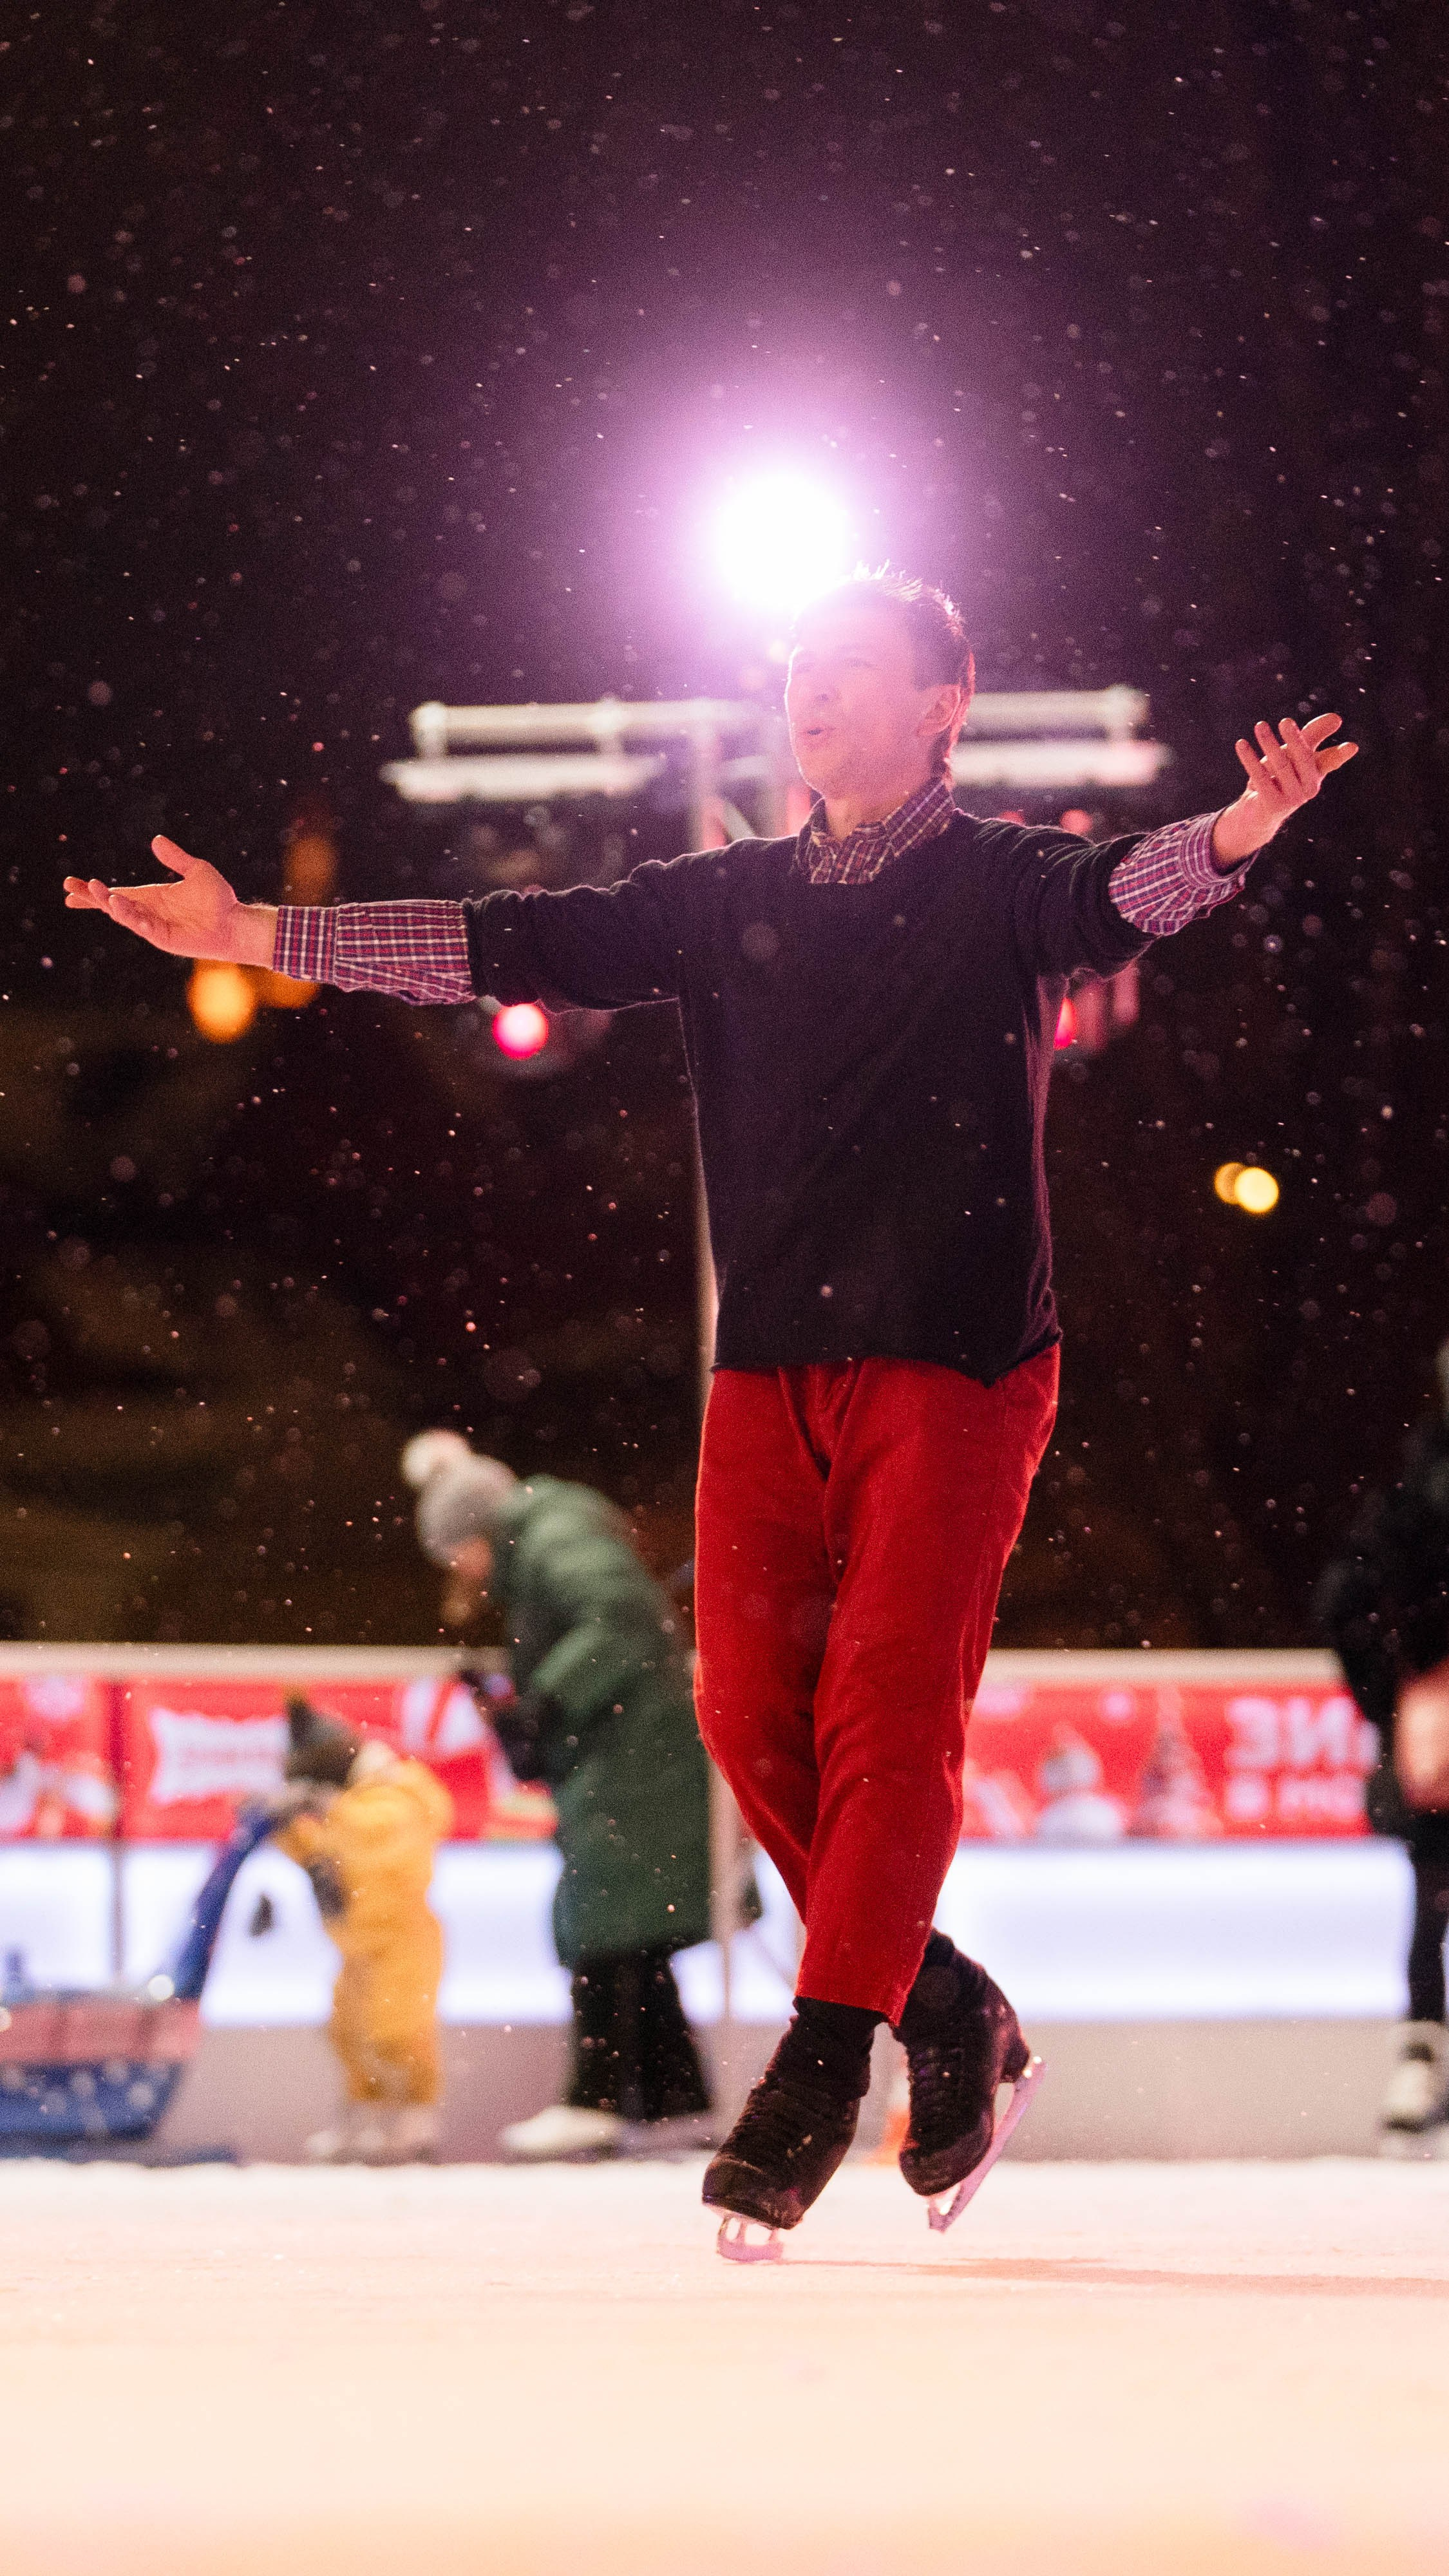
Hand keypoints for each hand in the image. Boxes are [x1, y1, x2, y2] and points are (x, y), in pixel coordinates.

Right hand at [63, 835, 276, 965]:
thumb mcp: (197, 870)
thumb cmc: (218, 899)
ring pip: (125, 915)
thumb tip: (156, 840)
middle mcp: (147, 911)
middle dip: (91, 898)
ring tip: (101, 893)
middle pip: (111, 904)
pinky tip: (121, 907)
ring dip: (111, 905)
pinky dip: (132, 917)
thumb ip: (176, 858)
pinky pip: (143, 927)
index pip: (115, 892)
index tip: (70, 886)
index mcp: (151, 896)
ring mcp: (154, 926)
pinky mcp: (164, 938)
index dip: (93, 891)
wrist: (235, 922)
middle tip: (70, 890)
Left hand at [1212, 714, 1357, 868]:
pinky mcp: (1273, 805)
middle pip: (1303, 758)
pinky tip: (1241, 744)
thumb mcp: (1294, 754)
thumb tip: (1337, 718)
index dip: (1340, 755)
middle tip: (1286, 721)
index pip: (1331, 761)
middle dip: (1294, 739)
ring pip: (1281, 765)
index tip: (1352, 747)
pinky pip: (1260, 777)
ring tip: (1260, 726)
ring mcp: (1293, 799)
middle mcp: (1309, 788)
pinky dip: (1249, 759)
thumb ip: (1312, 736)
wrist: (1257, 814)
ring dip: (1269, 743)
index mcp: (1317, 774)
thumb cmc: (1279, 778)